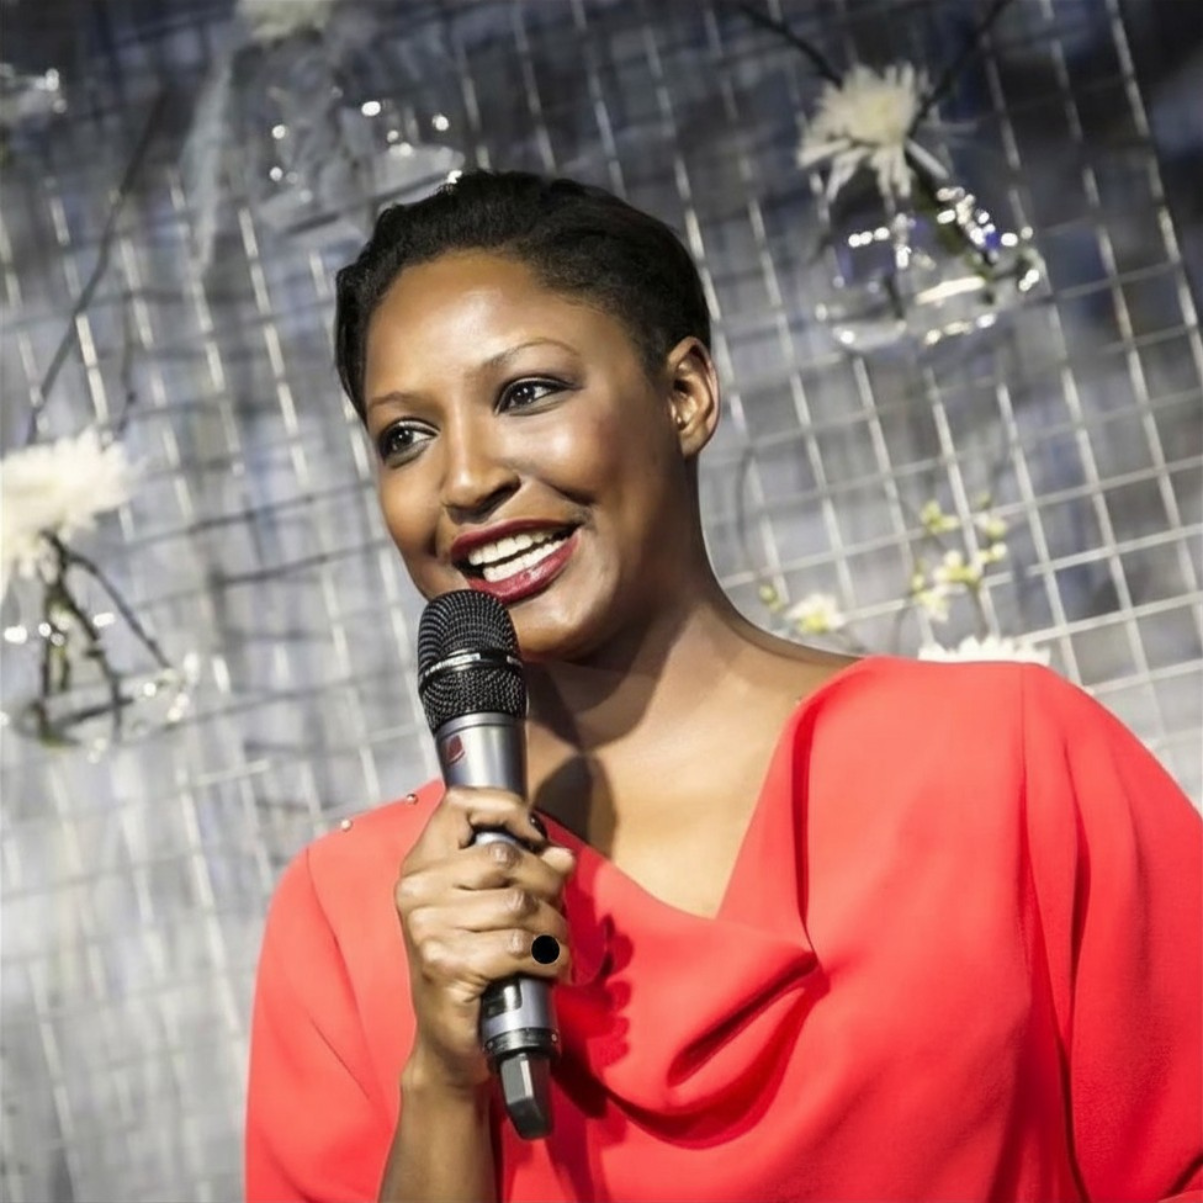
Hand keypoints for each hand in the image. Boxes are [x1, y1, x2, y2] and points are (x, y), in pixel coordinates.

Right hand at [395, 786, 574, 1093]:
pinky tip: (555, 967)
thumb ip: (522, 873)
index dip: (506, 808)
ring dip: (555, 926)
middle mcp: (417, 891)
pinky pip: (522, 946)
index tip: (535, 833)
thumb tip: (562, 855)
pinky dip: (552, 957)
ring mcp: (429, 928)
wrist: (445, 1043)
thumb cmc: (469, 965)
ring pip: (521, 904)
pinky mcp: (449, 965)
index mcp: (421, 865)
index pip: (459, 804)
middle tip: (558, 907)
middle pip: (506, 857)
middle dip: (548, 881)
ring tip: (557, 943)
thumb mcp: (488, 910)